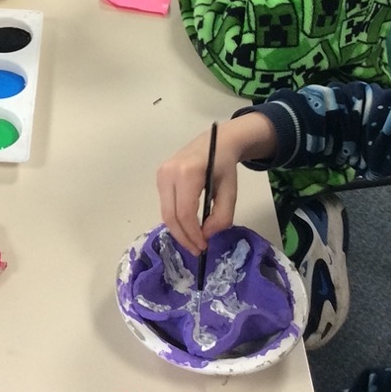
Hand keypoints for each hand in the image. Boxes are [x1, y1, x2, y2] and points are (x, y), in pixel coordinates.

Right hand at [156, 113, 277, 255]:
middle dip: (183, 237)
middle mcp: (169, 173)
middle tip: (197, 250)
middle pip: (170, 215)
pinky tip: (187, 226)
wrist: (216, 141)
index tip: (204, 247)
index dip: (193, 234)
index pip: (185, 213)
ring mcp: (161, 174)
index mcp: (188, 173)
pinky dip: (175, 220)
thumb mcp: (230, 192)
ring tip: (193, 241)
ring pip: (165, 212)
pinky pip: (165, 205)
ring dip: (178, 231)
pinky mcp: (160, 177)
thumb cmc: (224, 165)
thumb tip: (205, 235)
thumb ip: (222, 216)